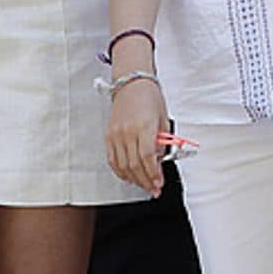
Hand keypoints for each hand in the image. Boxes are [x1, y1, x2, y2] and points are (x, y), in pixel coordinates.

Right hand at [105, 77, 168, 197]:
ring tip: (144, 185)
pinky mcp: (108, 136)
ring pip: (123, 166)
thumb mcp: (163, 117)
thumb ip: (162, 140)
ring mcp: (116, 135)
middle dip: (146, 181)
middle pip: (135, 165)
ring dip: (134, 179)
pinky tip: (129, 176)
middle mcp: (128, 132)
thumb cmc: (150, 97)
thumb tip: (160, 159)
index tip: (159, 183)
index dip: (154, 173)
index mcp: (144, 126)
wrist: (131, 84)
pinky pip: (113, 160)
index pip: (148, 157)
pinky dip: (121, 171)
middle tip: (154, 189)